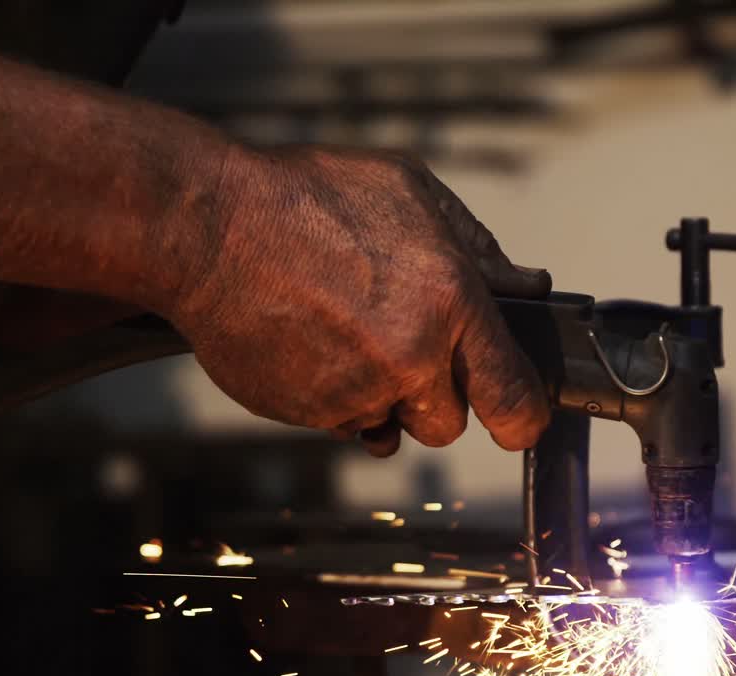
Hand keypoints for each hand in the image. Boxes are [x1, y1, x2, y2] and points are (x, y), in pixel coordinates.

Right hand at [162, 146, 551, 455]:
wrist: (208, 229)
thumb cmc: (308, 198)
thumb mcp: (409, 190)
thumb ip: (477, 248)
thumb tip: (527, 288)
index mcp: (450, 301)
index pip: (512, 395)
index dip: (522, 418)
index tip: (519, 422)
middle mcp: (410, 357)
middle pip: (448, 424)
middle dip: (434, 397)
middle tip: (403, 346)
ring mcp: (355, 392)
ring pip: (389, 425)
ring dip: (380, 396)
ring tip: (346, 333)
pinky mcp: (307, 413)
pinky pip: (339, 422)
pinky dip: (332, 394)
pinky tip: (312, 341)